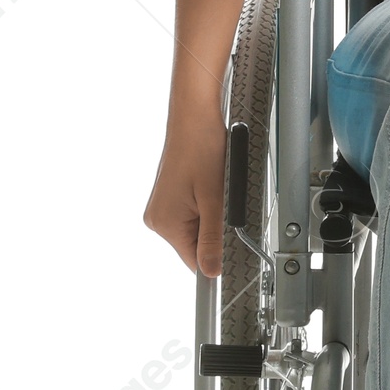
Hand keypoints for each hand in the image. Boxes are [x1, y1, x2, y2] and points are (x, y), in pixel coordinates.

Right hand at [144, 110, 226, 278]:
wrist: (194, 118)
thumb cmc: (202, 149)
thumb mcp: (215, 200)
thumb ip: (212, 239)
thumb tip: (211, 272)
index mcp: (165, 223)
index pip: (193, 261)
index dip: (215, 257)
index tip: (231, 246)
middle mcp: (158, 218)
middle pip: (194, 246)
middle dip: (215, 232)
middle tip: (225, 204)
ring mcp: (162, 208)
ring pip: (195, 230)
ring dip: (211, 217)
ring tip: (215, 190)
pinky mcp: (169, 198)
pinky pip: (191, 215)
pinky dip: (205, 207)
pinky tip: (209, 187)